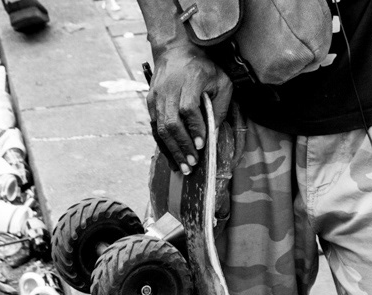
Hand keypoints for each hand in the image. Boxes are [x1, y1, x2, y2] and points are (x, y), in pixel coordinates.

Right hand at [146, 44, 232, 174]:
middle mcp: (169, 88)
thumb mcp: (221, 81)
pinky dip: (163, 145)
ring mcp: (157, 96)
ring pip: (161, 128)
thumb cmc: (203, 67)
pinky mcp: (150, 102)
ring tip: (182, 167)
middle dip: (182, 146)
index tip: (202, 145)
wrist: (175, 50)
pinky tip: (171, 157)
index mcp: (189, 80)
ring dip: (172, 150)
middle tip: (192, 163)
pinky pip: (155, 128)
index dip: (195, 128)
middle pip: (171, 122)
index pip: (188, 108)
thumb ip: (220, 106)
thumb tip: (215, 133)